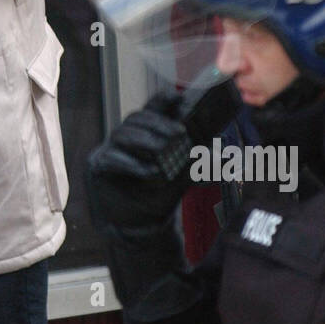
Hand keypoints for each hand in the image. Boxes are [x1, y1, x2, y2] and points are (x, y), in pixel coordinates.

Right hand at [86, 99, 192, 240]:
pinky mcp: (98, 166)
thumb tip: (226, 157)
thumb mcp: (183, 177)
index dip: (162, 100)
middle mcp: (124, 138)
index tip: (177, 97)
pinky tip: (150, 173)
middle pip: (137, 118)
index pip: (151, 108)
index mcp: (144, 133)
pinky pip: (113, 158)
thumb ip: (200, 164)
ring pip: (123, 134)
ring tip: (166, 153)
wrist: (139, 226)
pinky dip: (133, 164)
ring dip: (147, 142)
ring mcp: (108, 150)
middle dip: (159, 124)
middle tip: (180, 135)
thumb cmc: (158, 195)